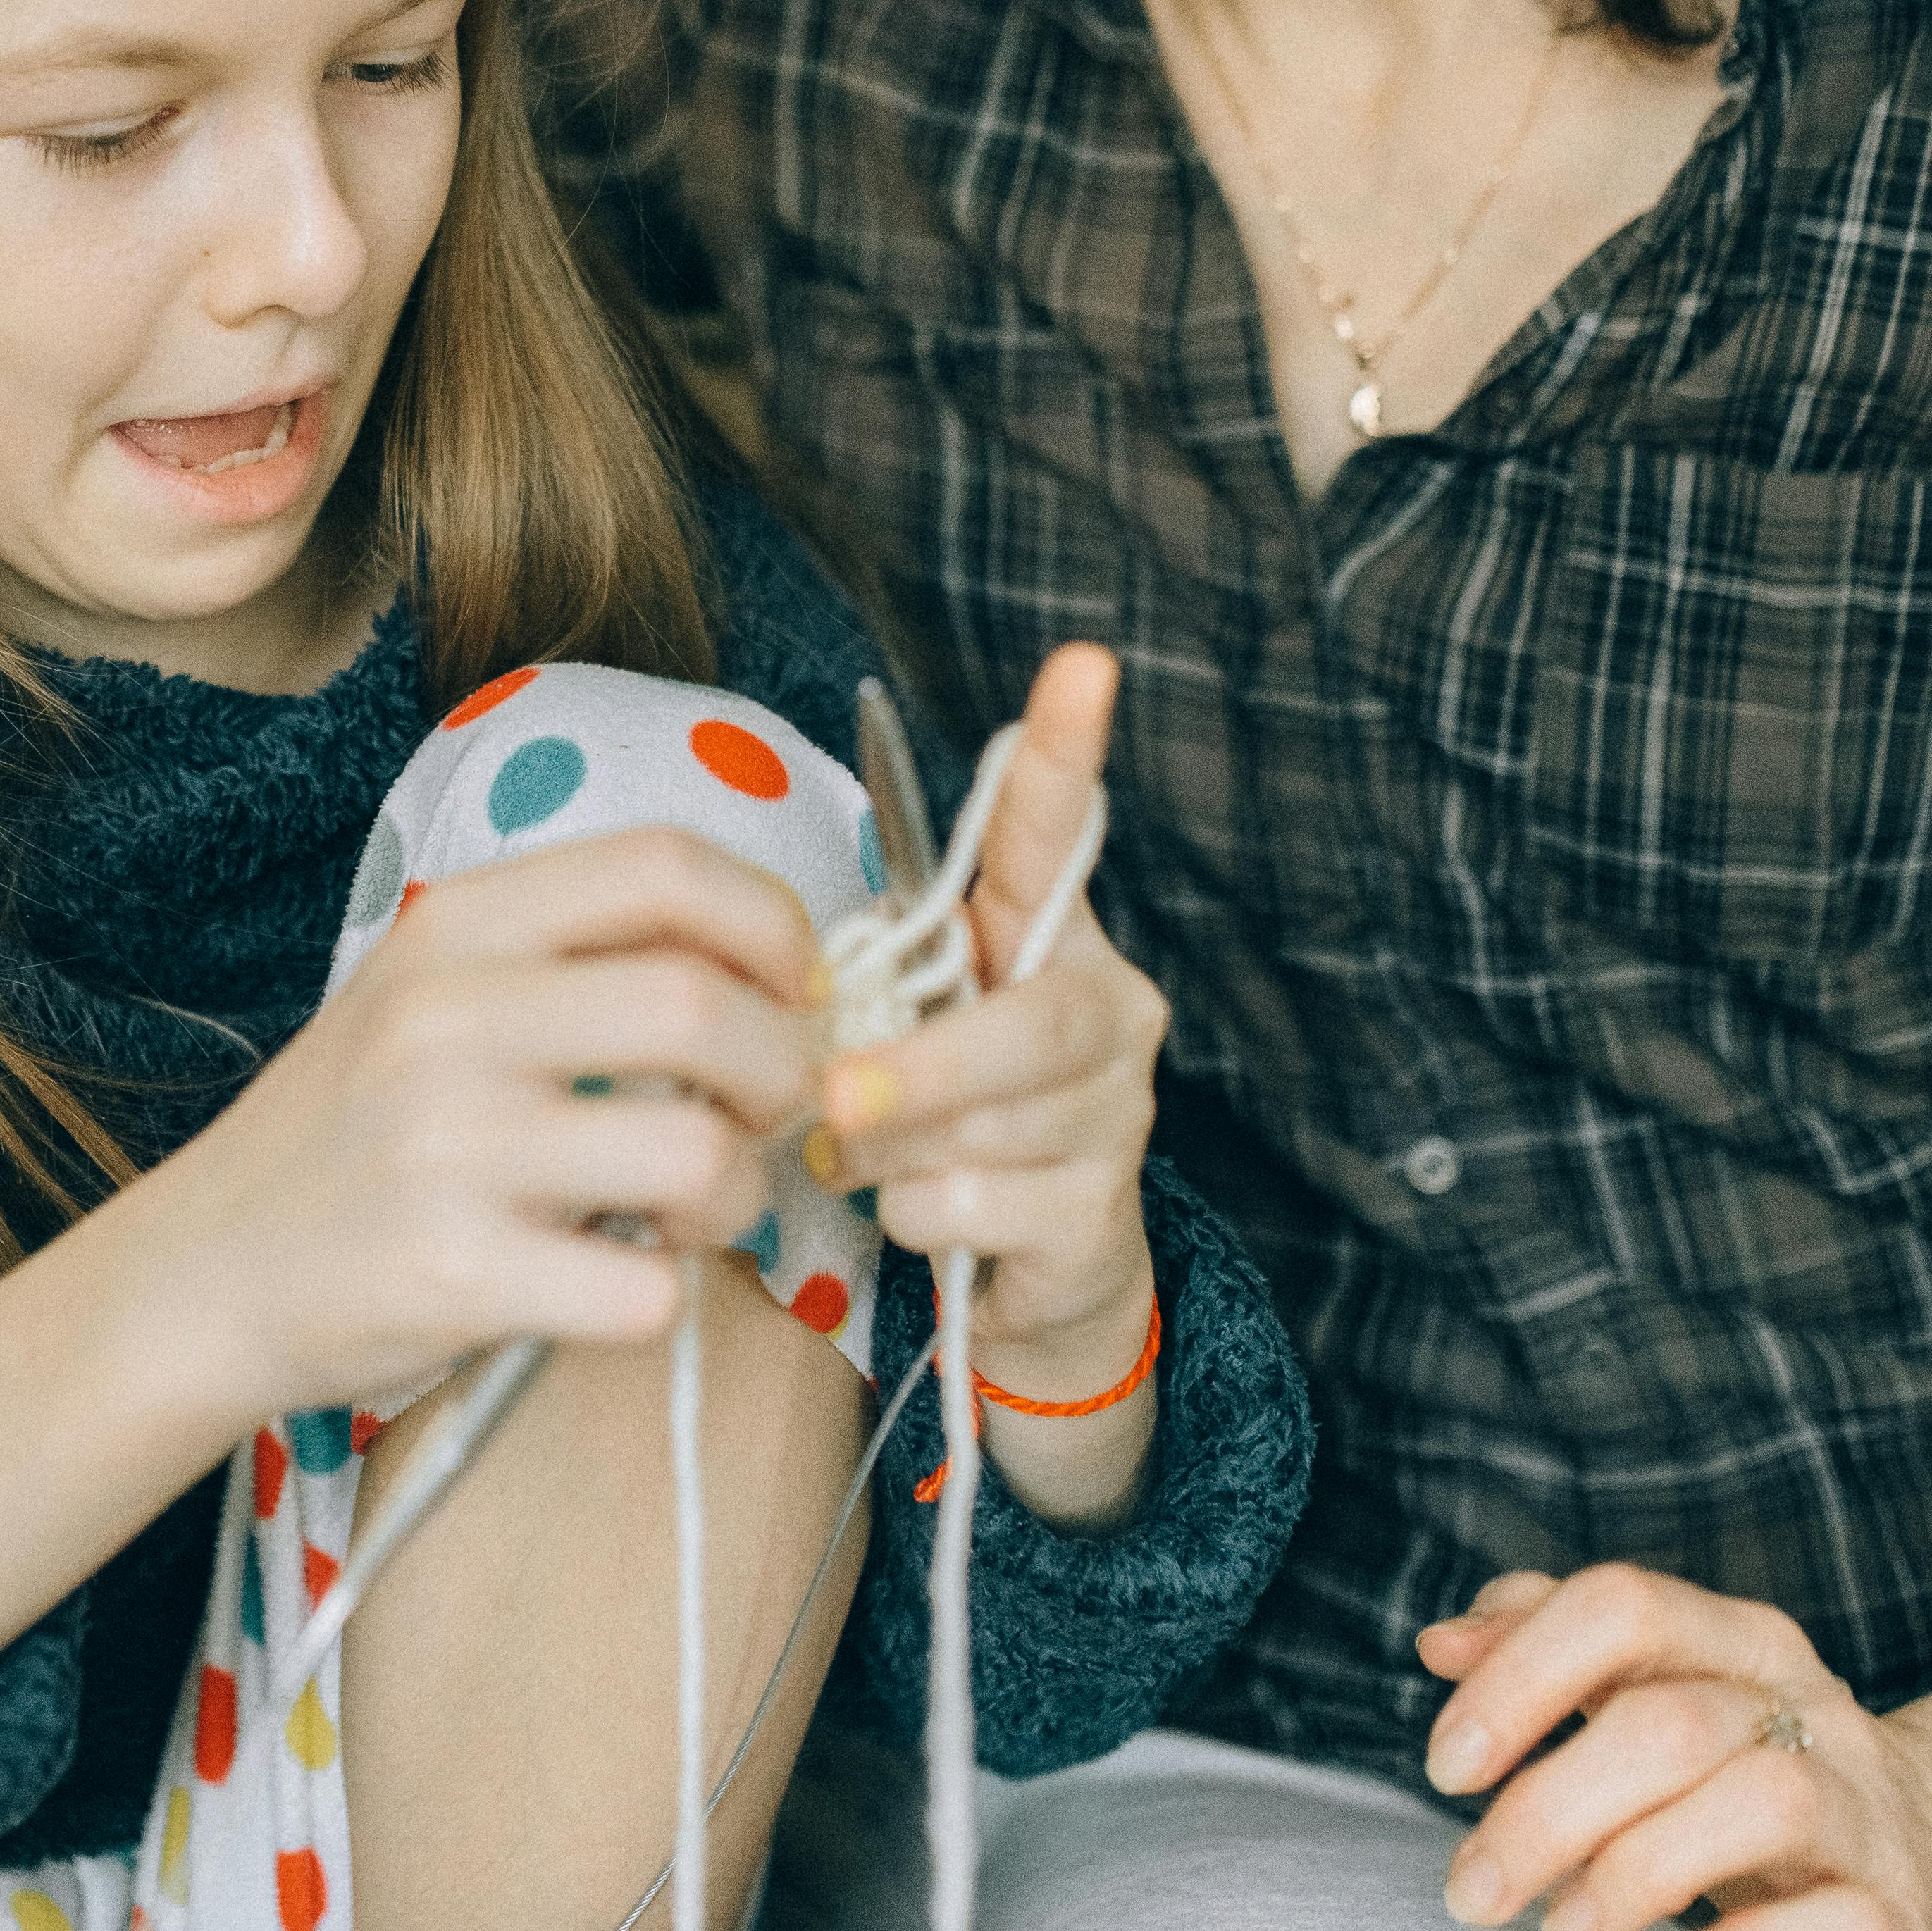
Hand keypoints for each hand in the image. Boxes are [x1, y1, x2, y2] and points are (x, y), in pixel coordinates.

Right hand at [144, 826, 831, 1413]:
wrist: (205, 1272)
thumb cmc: (355, 1134)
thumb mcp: (434, 996)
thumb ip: (575, 960)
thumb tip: (774, 970)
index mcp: (456, 928)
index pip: (665, 865)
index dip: (773, 921)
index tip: (794, 986)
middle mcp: (448, 1020)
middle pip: (705, 1005)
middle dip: (783, 1068)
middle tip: (767, 1112)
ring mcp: (446, 1150)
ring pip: (699, 1153)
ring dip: (741, 1192)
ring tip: (695, 1208)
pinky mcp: (454, 1276)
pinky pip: (647, 1289)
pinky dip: (666, 1294)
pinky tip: (620, 1279)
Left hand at [817, 646, 1165, 1469]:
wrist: (1030, 1266)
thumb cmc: (949, 1117)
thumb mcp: (913, 1027)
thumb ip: (880, 994)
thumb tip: (813, 1013)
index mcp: (1050, 941)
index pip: (1060, 835)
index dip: (1067, 754)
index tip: (1082, 664)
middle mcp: (1110, 1013)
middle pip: (1025, 1031)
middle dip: (923, 1072)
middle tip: (838, 1099)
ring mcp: (1118, 1117)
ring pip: (978, 1131)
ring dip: (895, 1153)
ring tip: (877, 1152)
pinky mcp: (1103, 1216)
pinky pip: (972, 1207)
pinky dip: (917, 1217)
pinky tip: (927, 1214)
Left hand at [1418, 1566, 1931, 1930]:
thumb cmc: (1765, 1783)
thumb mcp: (1671, 1697)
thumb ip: (1556, 1652)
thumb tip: (1442, 1642)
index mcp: (1745, 1644)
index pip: (1623, 1606)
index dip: (1517, 1678)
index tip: (1447, 1767)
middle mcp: (1813, 1714)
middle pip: (1668, 1721)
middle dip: (1542, 1809)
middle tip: (1471, 1891)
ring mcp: (1868, 1818)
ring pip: (1760, 1803)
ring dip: (1631, 1873)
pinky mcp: (1900, 1926)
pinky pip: (1830, 1928)